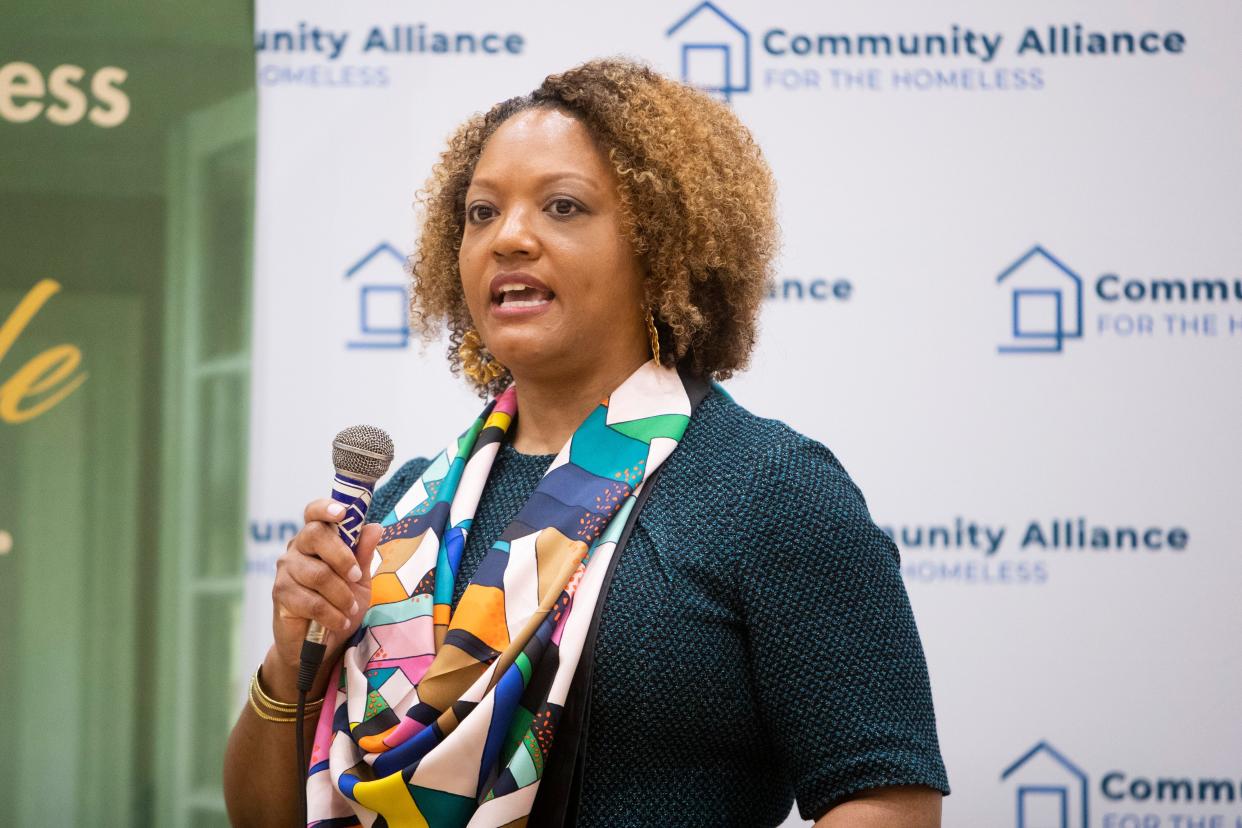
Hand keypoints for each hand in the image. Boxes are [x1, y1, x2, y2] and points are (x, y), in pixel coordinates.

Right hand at [264, 499, 384, 697]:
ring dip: (341, 594)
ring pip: (317, 573)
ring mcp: (285, 571)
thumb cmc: (340, 605)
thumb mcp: (360, 581)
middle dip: (342, 557)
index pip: (313, 513)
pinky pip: (311, 601)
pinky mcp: (280, 596)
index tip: (343, 512)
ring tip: (350, 609)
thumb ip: (363, 555)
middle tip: (357, 578)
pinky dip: (332, 614)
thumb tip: (374, 527)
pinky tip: (339, 621)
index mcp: (316, 539)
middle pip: (315, 535)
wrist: (321, 644)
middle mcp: (296, 549)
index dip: (325, 508)